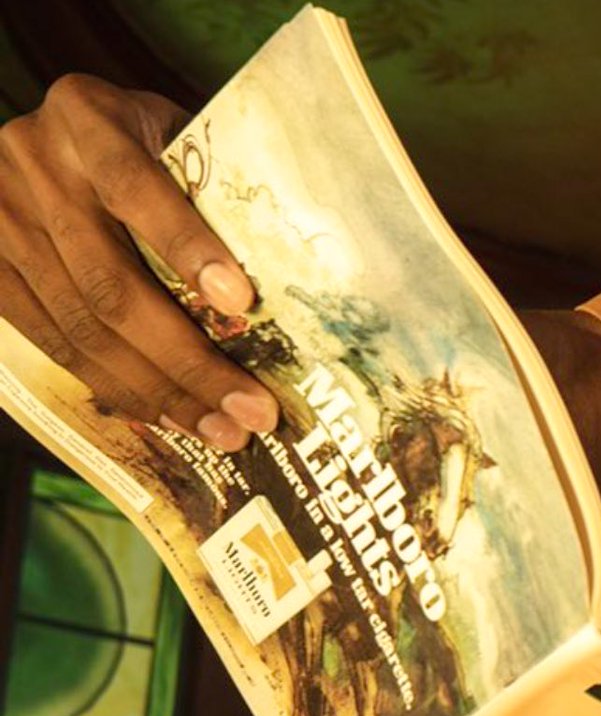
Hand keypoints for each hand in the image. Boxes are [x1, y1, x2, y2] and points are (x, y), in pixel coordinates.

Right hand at [0, 74, 277, 448]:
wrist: (36, 138)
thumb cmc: (132, 141)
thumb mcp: (167, 132)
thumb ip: (209, 183)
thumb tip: (290, 275)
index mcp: (88, 119)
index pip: (135, 186)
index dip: (187, 247)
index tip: (241, 302)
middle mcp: (35, 167)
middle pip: (112, 286)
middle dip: (189, 361)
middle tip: (251, 411)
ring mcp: (2, 223)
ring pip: (84, 329)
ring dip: (160, 392)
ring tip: (220, 430)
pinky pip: (54, 345)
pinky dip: (117, 388)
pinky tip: (168, 416)